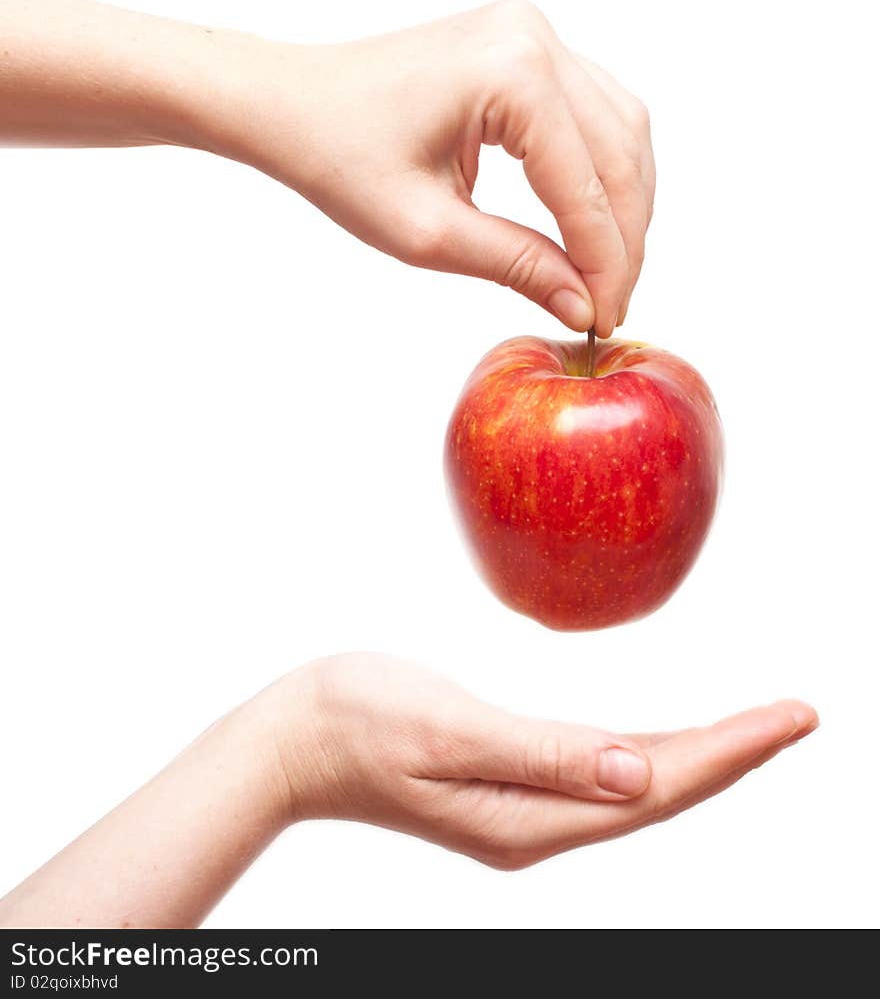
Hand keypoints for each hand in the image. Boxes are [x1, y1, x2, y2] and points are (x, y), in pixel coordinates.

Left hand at [206, 0, 654, 336]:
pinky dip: (602, 172)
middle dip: (623, 239)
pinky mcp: (525, 48)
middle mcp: (534, 38)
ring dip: (623, 205)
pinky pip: (594, 112)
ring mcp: (533, 34)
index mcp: (511, 74)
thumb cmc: (338, 156)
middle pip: (620, 154)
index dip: (603, 264)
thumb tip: (581, 304)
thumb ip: (517, 265)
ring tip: (608, 272)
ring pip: (620, 129)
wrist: (292, 105)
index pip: (586, 188)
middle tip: (610, 304)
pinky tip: (594, 221)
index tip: (603, 320)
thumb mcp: (428, 232)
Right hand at [271, 653, 816, 868]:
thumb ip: (543, 756)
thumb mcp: (448, 731)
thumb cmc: (358, 721)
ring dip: (699, 758)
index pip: (657, 787)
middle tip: (797, 716)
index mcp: (529, 818)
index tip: (793, 716)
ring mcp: (522, 812)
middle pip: (658, 792)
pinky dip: (649, 755)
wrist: (291, 739)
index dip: (731, 751)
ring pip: (634, 787)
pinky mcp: (508, 787)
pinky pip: (600, 775)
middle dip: (733, 755)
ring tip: (756, 730)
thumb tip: (637, 774)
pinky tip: (666, 745)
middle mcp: (536, 826)